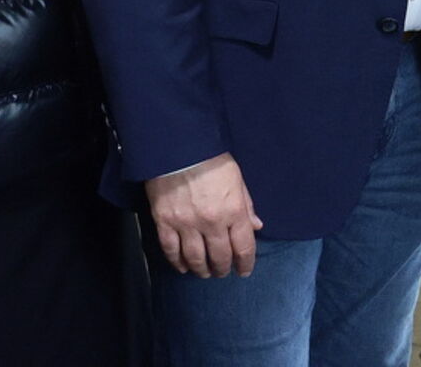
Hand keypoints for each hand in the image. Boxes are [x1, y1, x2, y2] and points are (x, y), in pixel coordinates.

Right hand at [145, 152, 262, 277]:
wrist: (177, 147)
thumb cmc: (210, 158)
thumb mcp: (236, 177)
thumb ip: (246, 204)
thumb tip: (256, 226)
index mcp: (233, 210)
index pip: (243, 246)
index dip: (245, 263)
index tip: (244, 271)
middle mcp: (211, 222)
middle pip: (220, 257)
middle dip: (223, 268)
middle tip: (222, 272)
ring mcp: (186, 224)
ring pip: (195, 258)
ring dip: (202, 270)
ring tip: (204, 273)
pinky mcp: (164, 222)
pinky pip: (171, 250)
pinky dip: (177, 262)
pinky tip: (182, 267)